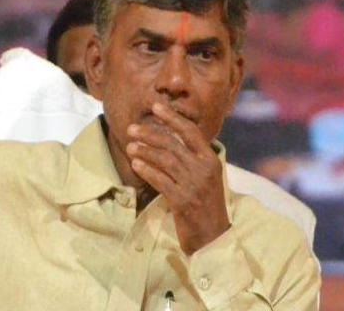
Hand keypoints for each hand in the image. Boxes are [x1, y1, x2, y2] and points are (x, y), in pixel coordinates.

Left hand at [126, 102, 229, 254]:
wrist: (213, 237)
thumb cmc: (205, 204)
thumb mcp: (205, 177)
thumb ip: (192, 158)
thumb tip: (169, 137)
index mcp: (212, 160)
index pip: (191, 132)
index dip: (173, 118)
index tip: (156, 106)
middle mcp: (205, 169)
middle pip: (173, 144)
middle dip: (150, 134)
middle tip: (131, 129)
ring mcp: (194, 186)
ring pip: (165, 161)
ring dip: (145, 151)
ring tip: (130, 146)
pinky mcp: (183, 202)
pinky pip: (161, 181)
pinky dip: (147, 171)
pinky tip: (135, 164)